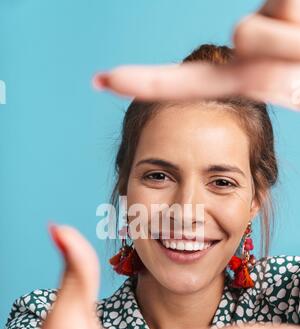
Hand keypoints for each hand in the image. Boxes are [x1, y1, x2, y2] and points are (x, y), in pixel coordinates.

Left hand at [93, 0, 299, 110]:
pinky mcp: (279, 3)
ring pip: (259, 24)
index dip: (146, 82)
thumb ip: (269, 77)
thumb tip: (243, 30)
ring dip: (299, 38)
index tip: (100, 82)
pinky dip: (299, 25)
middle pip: (244, 34)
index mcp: (246, 77)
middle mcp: (251, 46)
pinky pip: (283, 7)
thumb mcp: (298, 84)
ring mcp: (267, 18)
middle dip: (284, 45)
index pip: (187, 81)